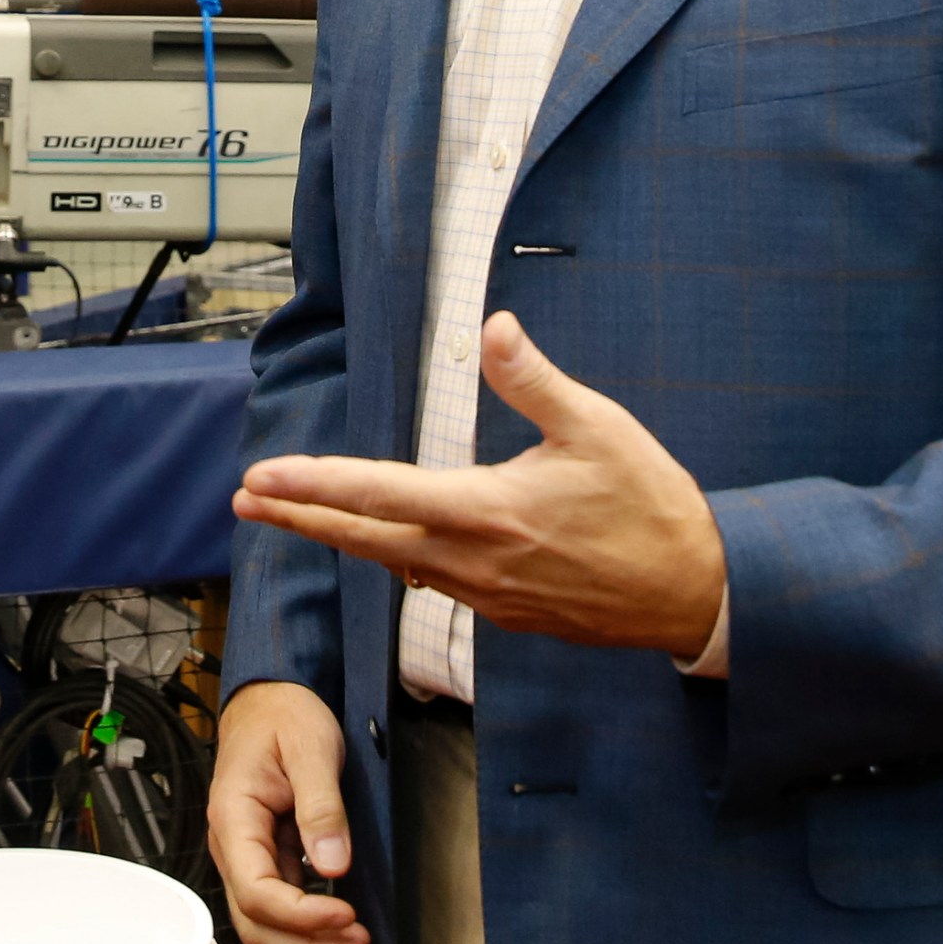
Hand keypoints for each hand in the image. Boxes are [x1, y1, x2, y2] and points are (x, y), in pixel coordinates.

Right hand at [209, 683, 372, 943]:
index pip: (256, 891)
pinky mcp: (269, 860)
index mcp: (234, 818)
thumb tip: (332, 863)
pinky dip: (310, 933)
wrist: (270, 701)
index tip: (347, 916)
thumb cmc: (283, 716)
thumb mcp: (310, 747)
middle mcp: (234, 846)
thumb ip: (321, 806)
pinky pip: (282, 910)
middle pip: (257, 924)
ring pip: (266, 926)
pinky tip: (342, 937)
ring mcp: (249, 858)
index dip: (301, 916)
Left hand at [234, 312, 725, 656]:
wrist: (698, 595)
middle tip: (245, 501)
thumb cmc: (652, 507)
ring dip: (344, 538)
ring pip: (396, 565)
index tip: (261, 479)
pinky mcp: (507, 616)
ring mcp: (489, 596)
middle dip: (301, 517)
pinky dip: (398, 560)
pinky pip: (435, 585)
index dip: (313, 486)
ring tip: (299, 517)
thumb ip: (534, 379)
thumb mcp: (598, 427)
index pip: (379, 494)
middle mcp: (475, 561)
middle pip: (366, 539)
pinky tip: (387, 546)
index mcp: (488, 511)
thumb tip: (491, 327)